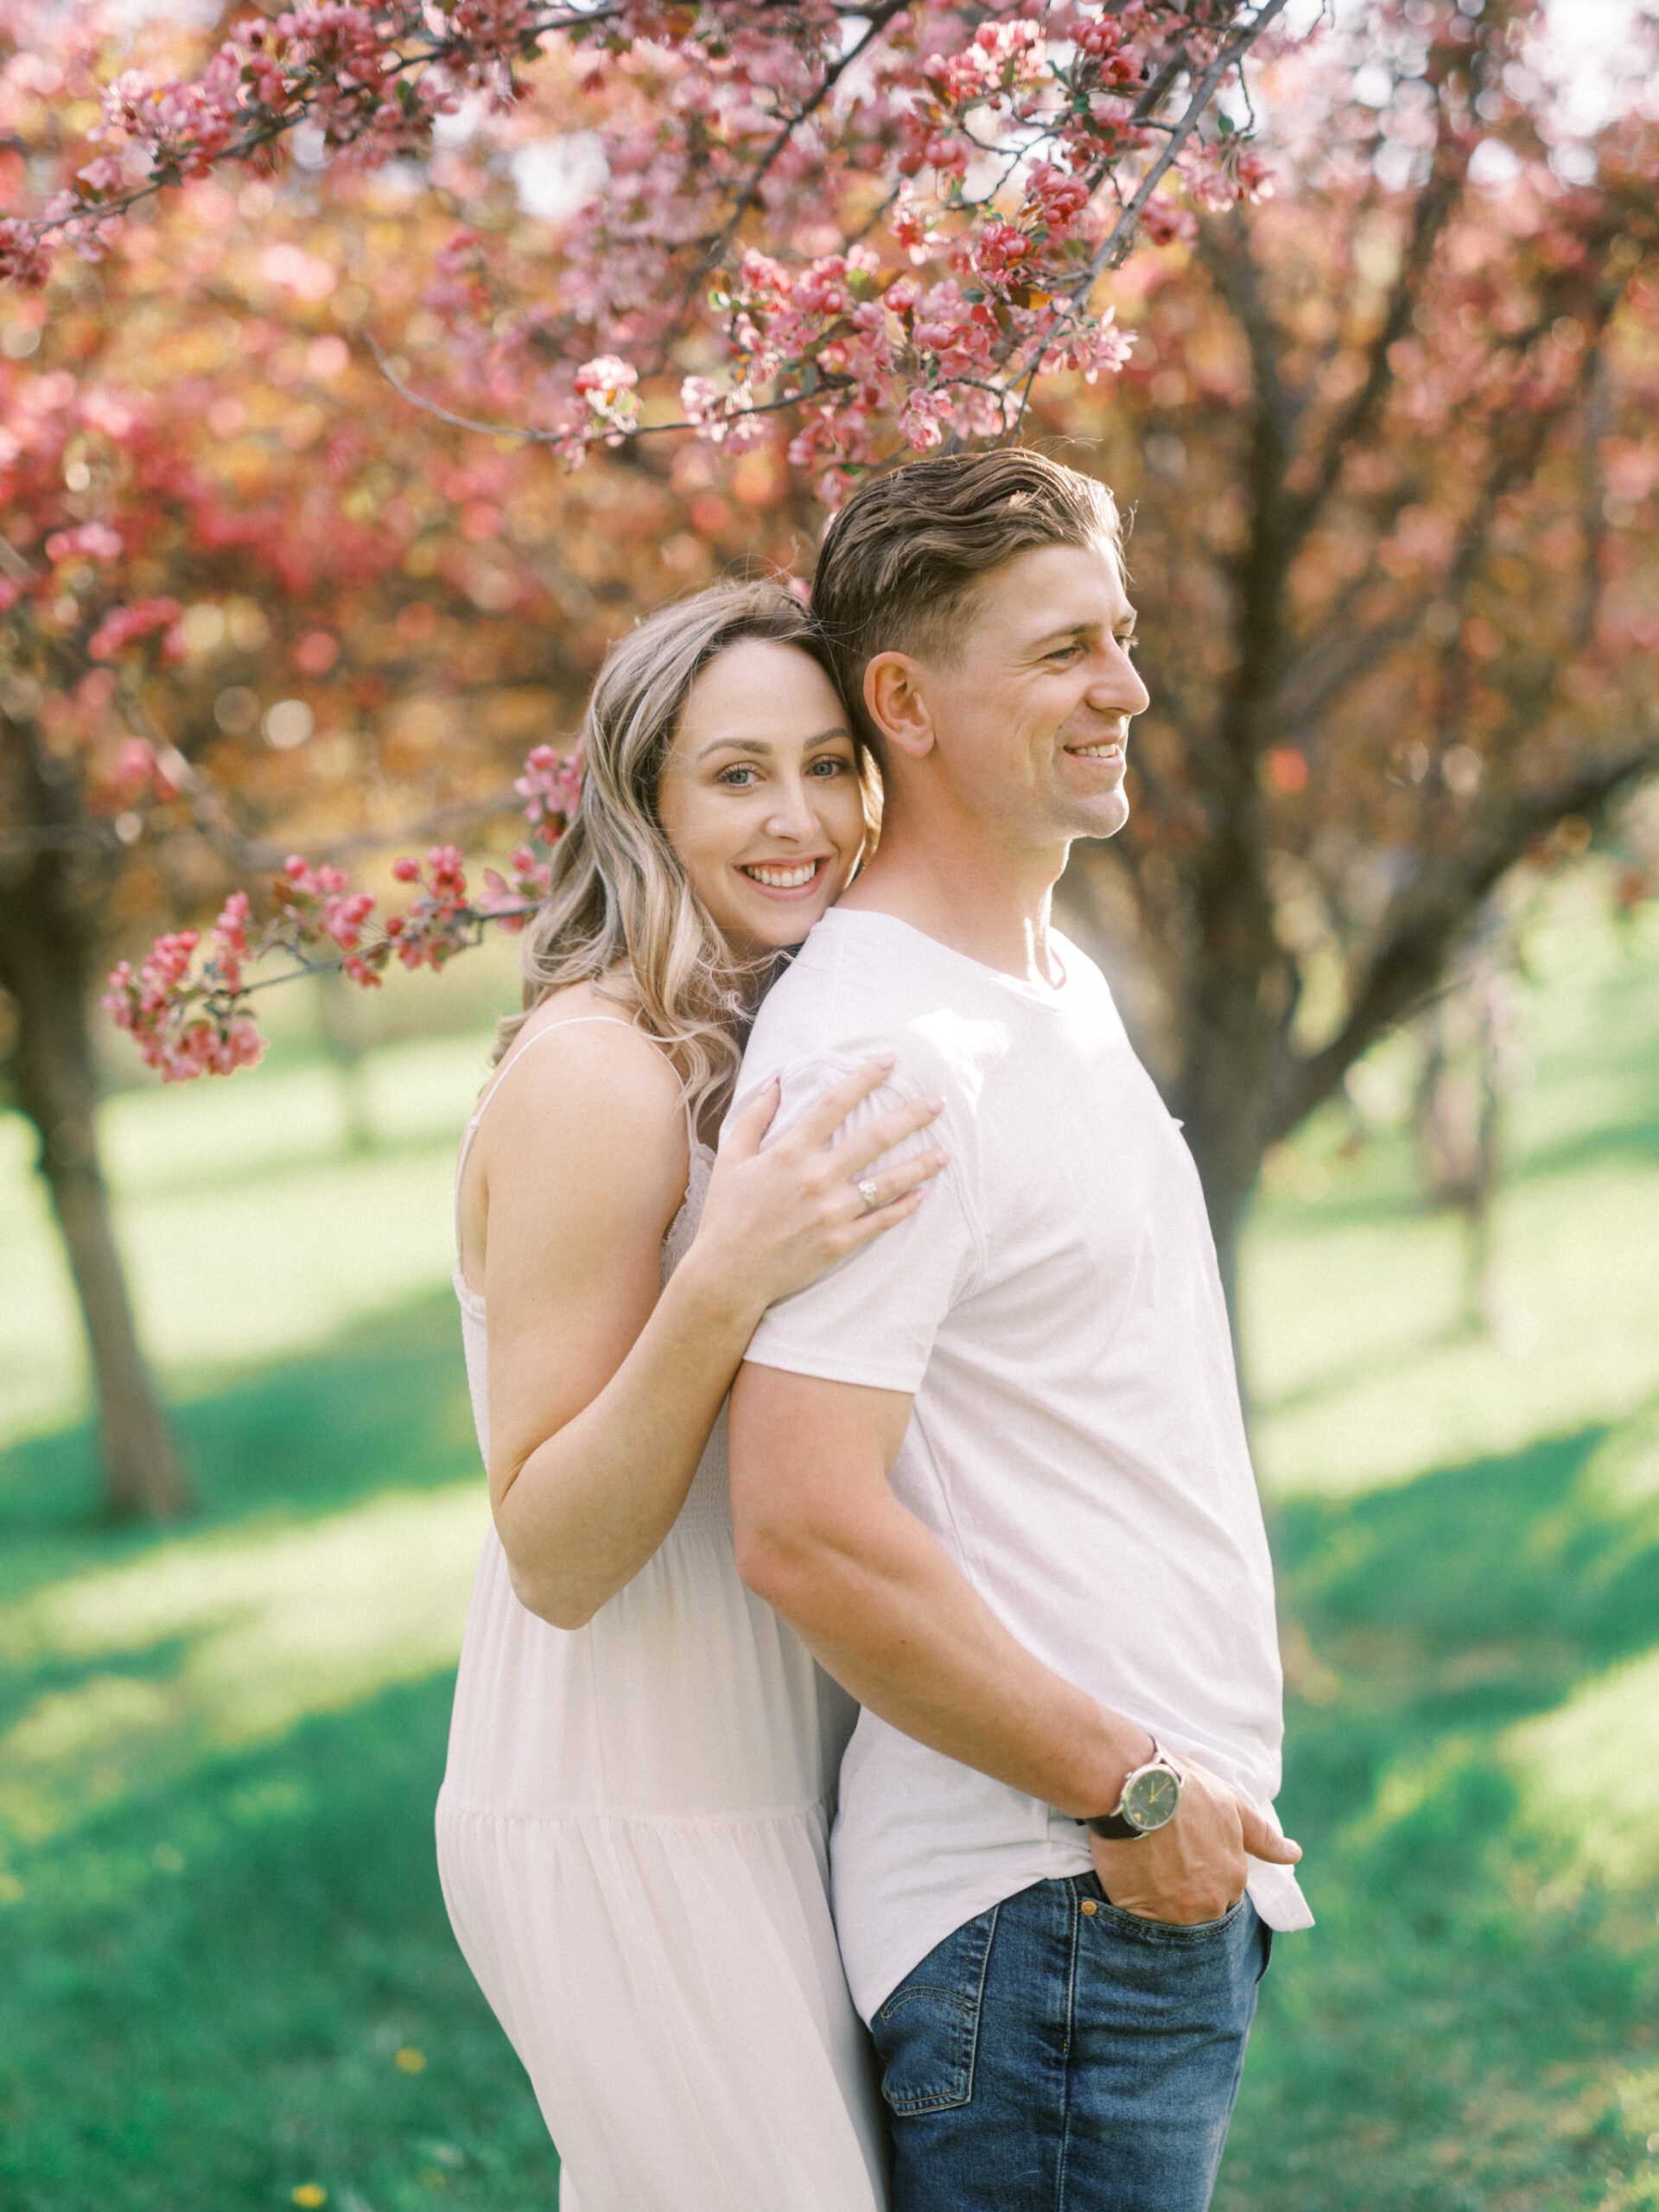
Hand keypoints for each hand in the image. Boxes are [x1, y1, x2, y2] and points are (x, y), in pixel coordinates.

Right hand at [686, 1056, 945, 1322]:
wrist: (727, 1274)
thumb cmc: (726, 1215)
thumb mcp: (732, 1159)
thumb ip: (754, 1117)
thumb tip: (776, 1082)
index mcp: (790, 1152)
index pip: (835, 1103)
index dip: (864, 1077)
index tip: (889, 1060)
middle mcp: (816, 1178)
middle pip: (875, 1138)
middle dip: (911, 1116)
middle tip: (938, 1101)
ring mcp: (832, 1212)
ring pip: (888, 1182)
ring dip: (921, 1164)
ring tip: (946, 1152)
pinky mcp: (840, 1242)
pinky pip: (881, 1221)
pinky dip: (905, 1207)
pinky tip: (923, 1195)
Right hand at [1088, 1756, 1301, 1925]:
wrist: (1135, 1788)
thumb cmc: (1186, 1790)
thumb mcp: (1232, 1806)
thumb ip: (1263, 1837)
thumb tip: (1295, 1854)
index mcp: (1233, 1878)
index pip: (1226, 1891)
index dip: (1205, 1872)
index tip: (1188, 1853)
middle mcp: (1209, 1902)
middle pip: (1201, 1909)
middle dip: (1186, 1891)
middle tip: (1164, 1859)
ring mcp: (1174, 1911)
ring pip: (1171, 1918)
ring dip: (1161, 1901)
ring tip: (1144, 1866)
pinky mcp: (1140, 1913)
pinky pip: (1140, 1919)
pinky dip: (1135, 1904)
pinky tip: (1129, 1875)